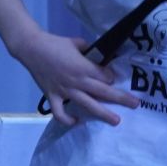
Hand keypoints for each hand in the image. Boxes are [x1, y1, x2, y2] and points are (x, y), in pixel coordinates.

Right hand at [14, 28, 134, 127]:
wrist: (31, 48)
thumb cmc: (55, 43)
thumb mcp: (78, 43)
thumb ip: (90, 50)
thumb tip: (101, 55)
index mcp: (84, 67)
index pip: (105, 77)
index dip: (112, 79)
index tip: (116, 79)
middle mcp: (77, 81)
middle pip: (103, 92)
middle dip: (121, 99)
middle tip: (135, 105)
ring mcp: (64, 91)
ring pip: (87, 105)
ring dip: (102, 114)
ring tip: (116, 121)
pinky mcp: (52, 96)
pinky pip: (59, 113)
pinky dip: (67, 120)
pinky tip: (77, 122)